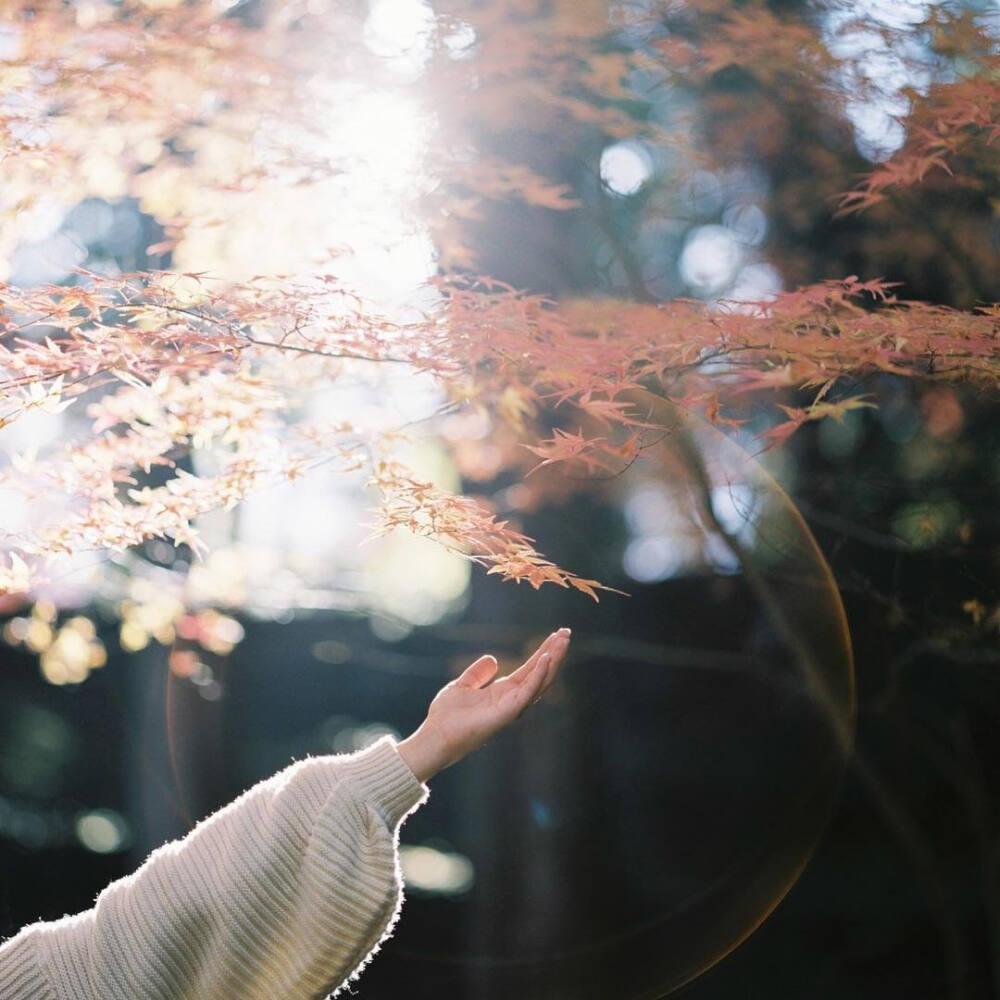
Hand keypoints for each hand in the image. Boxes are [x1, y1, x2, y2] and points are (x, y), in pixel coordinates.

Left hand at [397, 627, 570, 782]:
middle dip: (554, 652)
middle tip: (567, 632)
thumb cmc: (446, 716)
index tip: (555, 635)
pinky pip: (527, 692)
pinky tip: (546, 659)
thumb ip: (478, 673)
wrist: (436, 736)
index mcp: (504, 693)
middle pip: (540, 673)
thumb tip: (493, 659)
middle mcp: (512, 700)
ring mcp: (512, 707)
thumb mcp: (462, 685)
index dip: (543, 652)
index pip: (530, 669)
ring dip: (553, 660)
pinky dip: (538, 675)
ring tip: (563, 640)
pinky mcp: (507, 712)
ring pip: (540, 680)